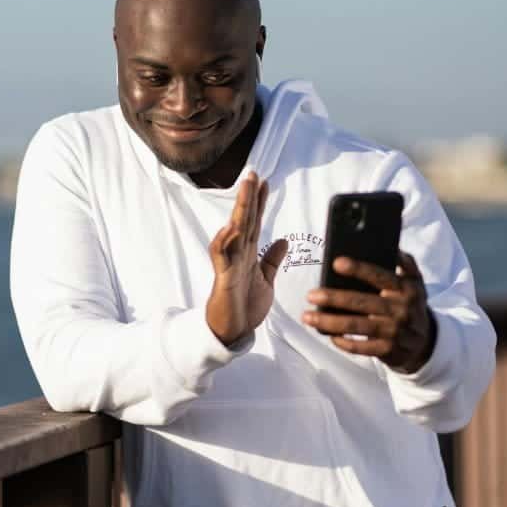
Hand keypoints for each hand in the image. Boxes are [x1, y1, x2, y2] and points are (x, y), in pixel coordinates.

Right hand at [205, 172, 288, 345]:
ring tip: (245, 190)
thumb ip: (272, 260)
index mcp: (248, 254)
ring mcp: (229, 264)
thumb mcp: (266, 280)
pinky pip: (221, 256)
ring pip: (233, 231)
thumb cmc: (246, 307)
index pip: (254, 222)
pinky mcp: (224, 278)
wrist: (233, 332)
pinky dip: (224, 241)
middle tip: (253, 174)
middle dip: (248, 197)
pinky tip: (231, 227)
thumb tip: (284, 241)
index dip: (259, 202)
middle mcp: (238, 254)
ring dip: (238, 210)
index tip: (264, 182)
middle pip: (244, 220)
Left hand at [301, 251, 436, 373]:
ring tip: (307, 317)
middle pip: (362, 302)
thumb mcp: (415, 283)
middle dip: (334, 298)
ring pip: (356, 326)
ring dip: (329, 322)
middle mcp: (400, 309)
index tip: (337, 263)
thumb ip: (406, 264)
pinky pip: (360, 347)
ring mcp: (394, 332)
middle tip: (311, 295)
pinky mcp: (387, 350)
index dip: (359, 269)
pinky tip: (329, 335)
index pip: (380, 276)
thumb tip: (393, 246)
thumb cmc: (411, 306)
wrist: (425, 343)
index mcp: (406, 289)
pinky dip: (343, 342)